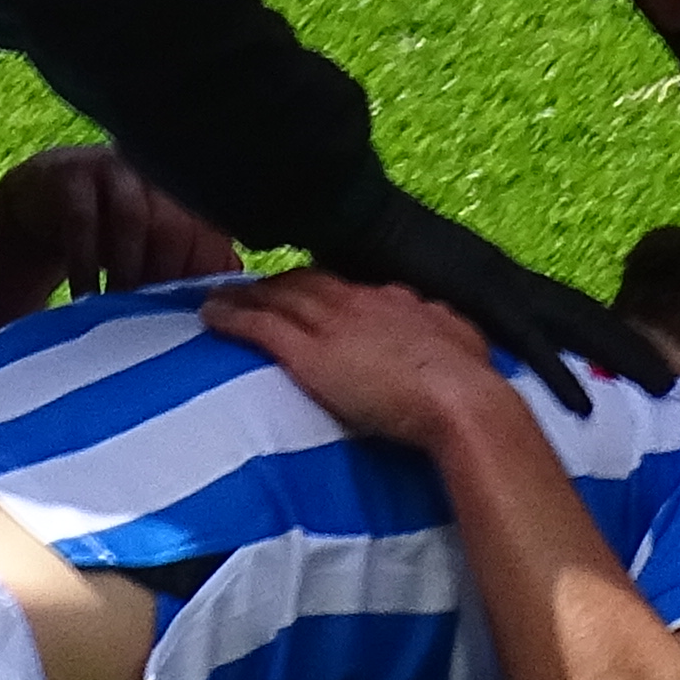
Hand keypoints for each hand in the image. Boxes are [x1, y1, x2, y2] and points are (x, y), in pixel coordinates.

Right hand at [0, 144, 238, 297]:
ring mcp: (112, 168)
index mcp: (184, 191)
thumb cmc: (109, 238)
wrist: (38, 202)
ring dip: (130, 271)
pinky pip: (82, 221)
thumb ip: (193, 266)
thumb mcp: (151, 248)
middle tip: (156, 323)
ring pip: (134, 219)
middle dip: (167, 276)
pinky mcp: (69, 175)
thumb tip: (243, 308)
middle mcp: (154, 173)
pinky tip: (85, 297)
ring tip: (121, 311)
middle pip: (177, 224)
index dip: (203, 276)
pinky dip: (87, 263)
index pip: (209, 233)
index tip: (194, 317)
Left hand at [198, 268, 520, 446]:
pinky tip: (210, 314)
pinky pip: (259, 325)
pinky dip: (231, 316)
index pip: (343, 283)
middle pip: (304, 282)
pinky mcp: (308, 352)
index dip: (317, 285)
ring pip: (275, 296)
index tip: (301, 289)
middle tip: (249, 286)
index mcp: (392, 300)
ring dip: (243, 293)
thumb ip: (441, 326)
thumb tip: (437, 319)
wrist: (461, 398)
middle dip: (275, 283)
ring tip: (217, 294)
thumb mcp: (460, 338)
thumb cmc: (469, 379)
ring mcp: (330, 324)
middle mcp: (357, 301)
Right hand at [318, 188, 676, 414]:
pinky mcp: (483, 297)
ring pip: (575, 325)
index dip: (591, 329)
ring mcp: (501, 284)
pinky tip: (584, 404)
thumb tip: (421, 334)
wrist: (351, 211)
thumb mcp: (408, 287)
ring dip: (618, 352)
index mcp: (492, 276)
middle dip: (624, 343)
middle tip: (666, 375)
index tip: (621, 351)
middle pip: (581, 314)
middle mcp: (508, 277)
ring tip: (659, 383)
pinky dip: (559, 374)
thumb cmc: (365, 246)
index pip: (555, 307)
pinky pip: (530, 344)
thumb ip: (422, 310)